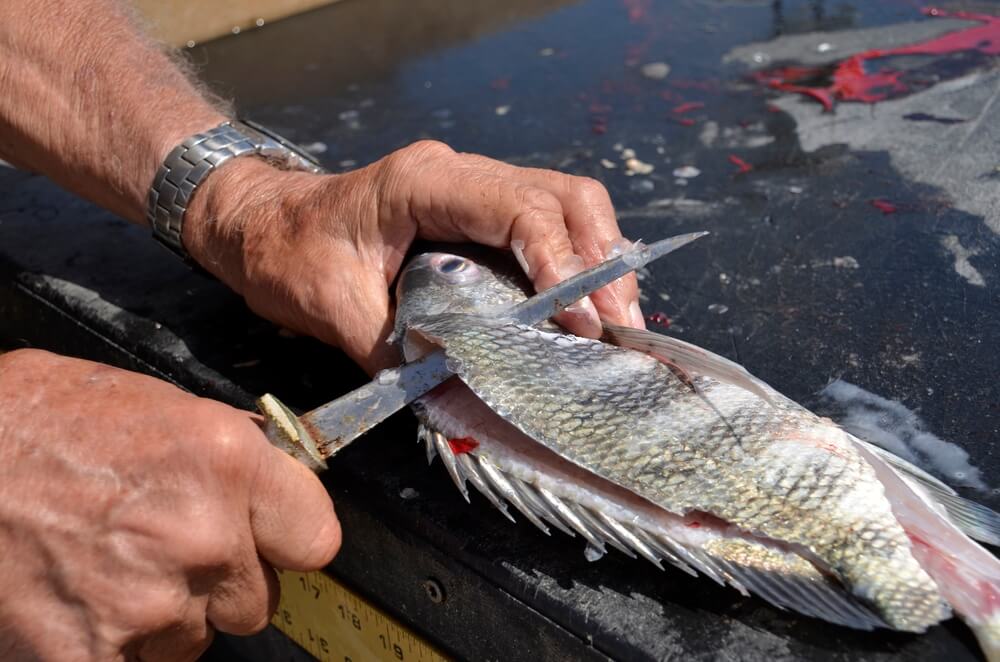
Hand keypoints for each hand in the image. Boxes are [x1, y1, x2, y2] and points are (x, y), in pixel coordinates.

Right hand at [0, 349, 340, 660]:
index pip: (314, 537)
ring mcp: (151, 603)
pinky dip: (113, 649)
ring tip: (102, 569)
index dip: (287, 539)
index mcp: (224, 460)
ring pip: (194, 639)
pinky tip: (77, 608)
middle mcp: (202, 534)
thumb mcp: (149, 405)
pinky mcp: (91, 657)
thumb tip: (266, 478)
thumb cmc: (28, 422)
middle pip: (256, 599)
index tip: (270, 540)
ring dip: (163, 617)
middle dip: (218, 582)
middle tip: (159, 550)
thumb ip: (222, 453)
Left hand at [183, 140, 643, 373]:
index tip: (581, 320)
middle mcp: (459, 172)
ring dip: (599, 257)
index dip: (560, 260)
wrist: (259, 224)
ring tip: (616, 318)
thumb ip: (397, 353)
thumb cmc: (285, 253)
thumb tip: (460, 403)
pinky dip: (576, 258)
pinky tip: (585, 303)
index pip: (519, 207)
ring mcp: (471, 186)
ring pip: (565, 200)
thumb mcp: (333, 308)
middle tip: (618, 323)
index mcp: (425, 182)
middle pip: (563, 193)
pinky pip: (545, 219)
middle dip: (600, 258)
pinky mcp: (475, 209)